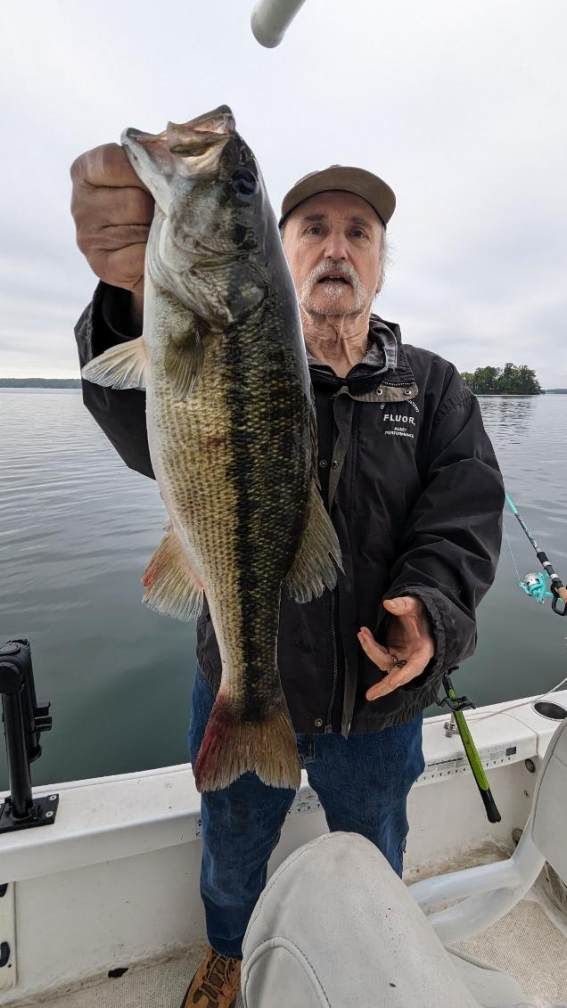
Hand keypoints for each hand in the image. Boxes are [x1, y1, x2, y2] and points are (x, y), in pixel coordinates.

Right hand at [70, 143, 153, 324]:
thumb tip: (176, 158)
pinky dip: (155, 255)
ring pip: (140, 228)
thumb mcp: (145, 172)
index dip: (144, 171)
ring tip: (160, 231)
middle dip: (157, 205)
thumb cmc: (149, 201)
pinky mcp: (101, 266)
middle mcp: (79, 204)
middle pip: (134, 199)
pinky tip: (155, 252)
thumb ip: (152, 159)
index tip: (159, 180)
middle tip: (164, 211)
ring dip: (159, 230)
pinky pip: (140, 256)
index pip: (112, 161)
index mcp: (84, 170)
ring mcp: (87, 237)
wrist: (147, 254)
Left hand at [358, 596, 434, 700]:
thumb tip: (388, 604)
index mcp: (423, 651)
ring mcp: (402, 658)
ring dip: (371, 651)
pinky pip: (380, 656)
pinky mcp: (393, 655)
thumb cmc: (421, 614)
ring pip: (384, 663)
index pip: (414, 666)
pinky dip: (370, 648)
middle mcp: (412, 659)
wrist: (421, 616)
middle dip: (383, 685)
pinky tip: (364, 636)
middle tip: (370, 694)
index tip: (394, 682)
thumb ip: (403, 604)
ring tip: (362, 634)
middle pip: (397, 674)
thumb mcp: (415, 605)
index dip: (404, 676)